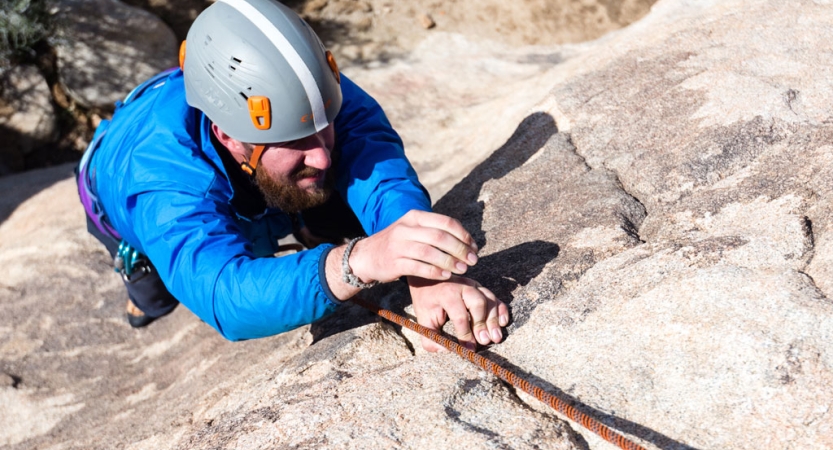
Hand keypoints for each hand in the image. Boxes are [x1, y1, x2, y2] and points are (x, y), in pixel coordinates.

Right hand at [349, 210, 478, 283]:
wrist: (366, 256)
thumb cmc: (397, 244)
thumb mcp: (412, 229)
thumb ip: (434, 231)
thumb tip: (466, 241)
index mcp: (415, 217)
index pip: (446, 222)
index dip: (463, 235)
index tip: (474, 247)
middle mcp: (406, 228)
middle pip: (440, 237)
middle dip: (460, 249)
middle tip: (472, 261)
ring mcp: (398, 246)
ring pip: (430, 252)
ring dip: (450, 262)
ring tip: (462, 270)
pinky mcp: (394, 263)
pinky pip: (419, 267)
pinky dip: (435, 272)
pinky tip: (446, 276)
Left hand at [408, 275, 509, 351]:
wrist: (427, 277)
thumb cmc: (426, 300)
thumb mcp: (423, 318)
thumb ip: (430, 337)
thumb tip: (446, 351)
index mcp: (446, 293)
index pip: (459, 314)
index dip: (465, 333)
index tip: (469, 348)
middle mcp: (462, 286)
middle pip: (478, 303)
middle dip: (482, 324)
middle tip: (485, 341)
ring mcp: (473, 285)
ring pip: (489, 300)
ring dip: (494, 320)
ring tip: (496, 337)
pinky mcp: (481, 288)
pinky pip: (495, 298)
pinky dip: (501, 310)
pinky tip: (503, 323)